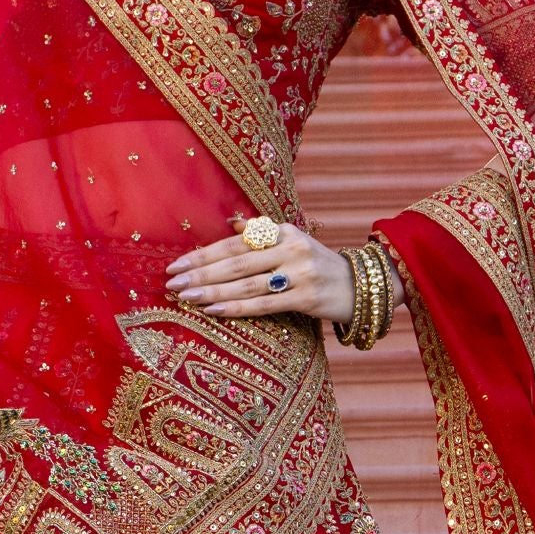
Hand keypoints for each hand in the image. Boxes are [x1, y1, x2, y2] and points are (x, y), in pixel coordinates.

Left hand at [165, 222, 355, 324]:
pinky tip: (213, 311)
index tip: (177, 264)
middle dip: (201, 273)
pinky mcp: (306, 298)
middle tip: (172, 282)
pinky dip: (236, 308)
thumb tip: (231, 222)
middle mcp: (290, 248)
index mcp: (284, 231)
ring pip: (246, 283)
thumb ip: (262, 233)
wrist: (362, 286)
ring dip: (212, 291)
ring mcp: (299, 272)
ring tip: (186, 297)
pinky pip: (263, 304)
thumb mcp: (293, 242)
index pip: (235, 242)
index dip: (204, 253)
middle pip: (236, 261)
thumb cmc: (319, 265)